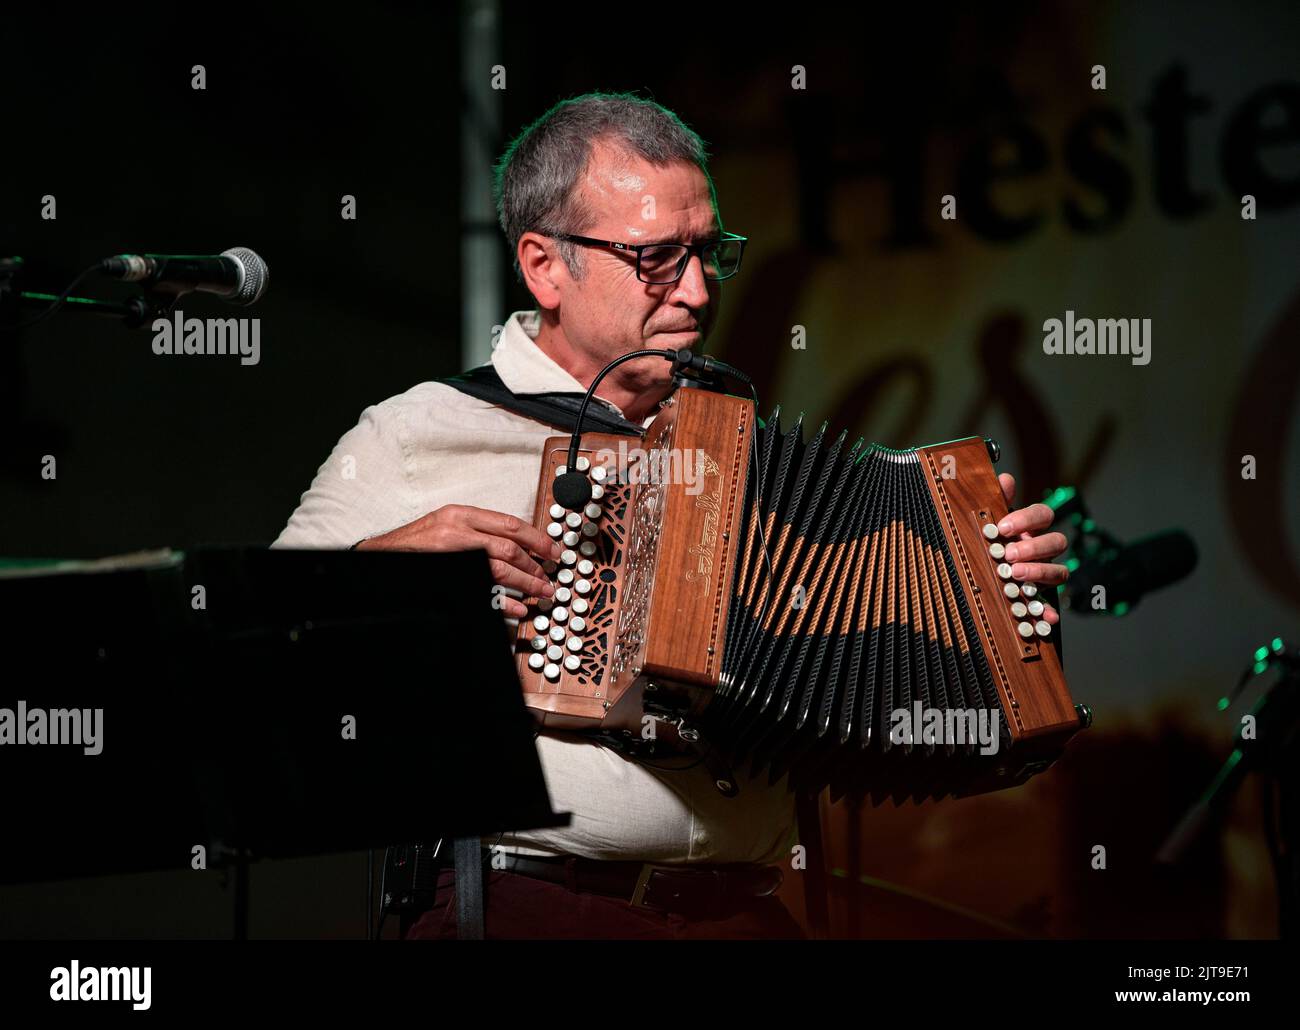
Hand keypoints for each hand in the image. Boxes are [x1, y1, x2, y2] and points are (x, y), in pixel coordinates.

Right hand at [356, 504, 559, 617]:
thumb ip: (479, 529)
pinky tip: (518, 609)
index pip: (510, 524)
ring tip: (542, 592)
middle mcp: (458, 531)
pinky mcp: (449, 576)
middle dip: (536, 564)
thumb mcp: (447, 524)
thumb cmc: (416, 541)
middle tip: (549, 577)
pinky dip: (504, 602)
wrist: (382, 554)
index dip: (537, 538)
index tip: (553, 550)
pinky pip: (484, 590)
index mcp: (462, 515)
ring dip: (527, 583)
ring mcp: (453, 555)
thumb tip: (517, 544)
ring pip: (501, 569)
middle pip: (510, 548)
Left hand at [996, 473, 1067, 624]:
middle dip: (1034, 547)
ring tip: (1016, 574)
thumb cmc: (991, 544)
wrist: (986, 576)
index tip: (1002, 527)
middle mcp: (1044, 549)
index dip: (1026, 519)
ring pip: (1060, 570)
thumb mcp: (991, 523)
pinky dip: (1051, 611)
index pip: (1043, 514)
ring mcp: (1047, 573)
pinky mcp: (1044, 597)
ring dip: (1040, 572)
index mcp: (1032, 528)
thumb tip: (1005, 479)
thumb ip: (999, 501)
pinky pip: (1053, 604)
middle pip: (1057, 542)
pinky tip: (1046, 616)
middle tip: (1008, 554)